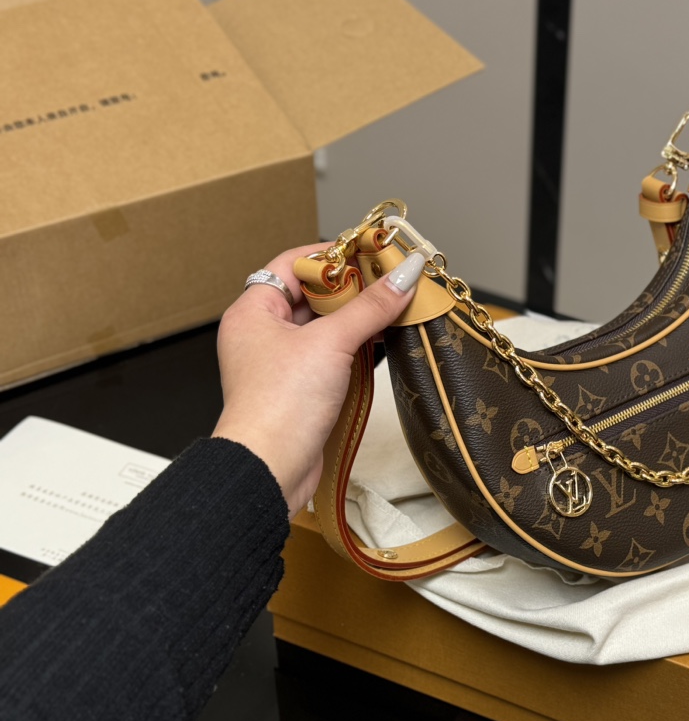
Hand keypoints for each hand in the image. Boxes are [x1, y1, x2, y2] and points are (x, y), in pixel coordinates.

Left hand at [212, 244, 424, 516]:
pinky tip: (382, 341)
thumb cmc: (279, 405)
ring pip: (323, 327)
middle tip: (390, 279)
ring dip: (357, 318)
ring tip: (394, 306)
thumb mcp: (331, 343)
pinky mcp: (299, 390)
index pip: (293, 264)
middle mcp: (262, 334)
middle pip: (312, 295)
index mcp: (253, 311)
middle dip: (352, 288)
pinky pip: (330, 356)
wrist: (271, 468)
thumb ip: (370, 307)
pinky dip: (354, 346)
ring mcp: (280, 363)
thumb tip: (404, 276)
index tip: (370, 252)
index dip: (332, 255)